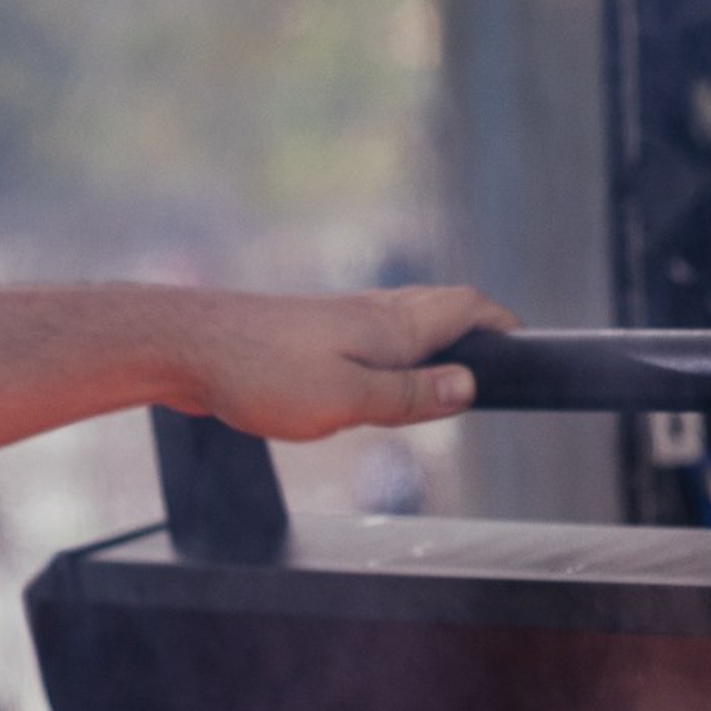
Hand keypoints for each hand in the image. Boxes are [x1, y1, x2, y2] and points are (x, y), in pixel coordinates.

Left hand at [172, 284, 518, 442]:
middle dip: (473, 334)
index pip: (470, 310)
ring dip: (428, 346)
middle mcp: (370, 314)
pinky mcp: (304, 339)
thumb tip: (469, 387)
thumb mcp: (347, 400)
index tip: (527, 347)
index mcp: (393, 326)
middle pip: (440, 312)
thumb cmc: (259, 372)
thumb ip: (410, 397)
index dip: (504, 326)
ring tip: (441, 381)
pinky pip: (362, 342)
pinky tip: (370, 383)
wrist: (183, 347)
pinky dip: (385, 358)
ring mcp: (335, 323)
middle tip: (492, 366)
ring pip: (400, 326)